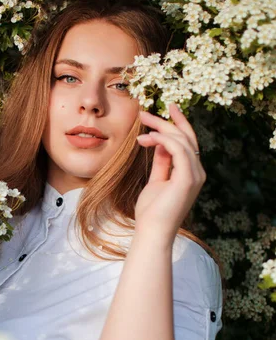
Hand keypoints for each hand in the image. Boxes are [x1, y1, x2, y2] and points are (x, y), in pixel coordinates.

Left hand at [134, 103, 205, 244]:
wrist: (152, 232)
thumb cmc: (152, 211)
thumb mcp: (157, 181)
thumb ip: (162, 163)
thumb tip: (160, 144)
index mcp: (192, 173)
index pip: (188, 142)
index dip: (178, 123)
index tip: (167, 108)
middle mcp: (197, 172)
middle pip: (186, 137)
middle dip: (166, 121)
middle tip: (144, 113)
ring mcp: (195, 175)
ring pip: (182, 141)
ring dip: (160, 129)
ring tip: (141, 127)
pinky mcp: (187, 179)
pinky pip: (178, 150)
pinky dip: (163, 140)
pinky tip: (148, 139)